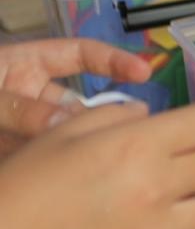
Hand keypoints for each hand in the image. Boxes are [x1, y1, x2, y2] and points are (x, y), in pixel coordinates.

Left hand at [0, 38, 151, 154]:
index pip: (81, 55)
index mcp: (27, 65)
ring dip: (79, 145)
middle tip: (128, 132)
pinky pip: (44, 161)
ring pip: (65, 136)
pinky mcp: (17, 154)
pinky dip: (56, 168)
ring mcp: (24, 127)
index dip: (114, 60)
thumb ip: (23, 109)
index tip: (144, 73)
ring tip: (99, 156)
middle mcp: (31, 95)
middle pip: (78, 104)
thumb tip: (67, 123)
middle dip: (101, 118)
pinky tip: (63, 173)